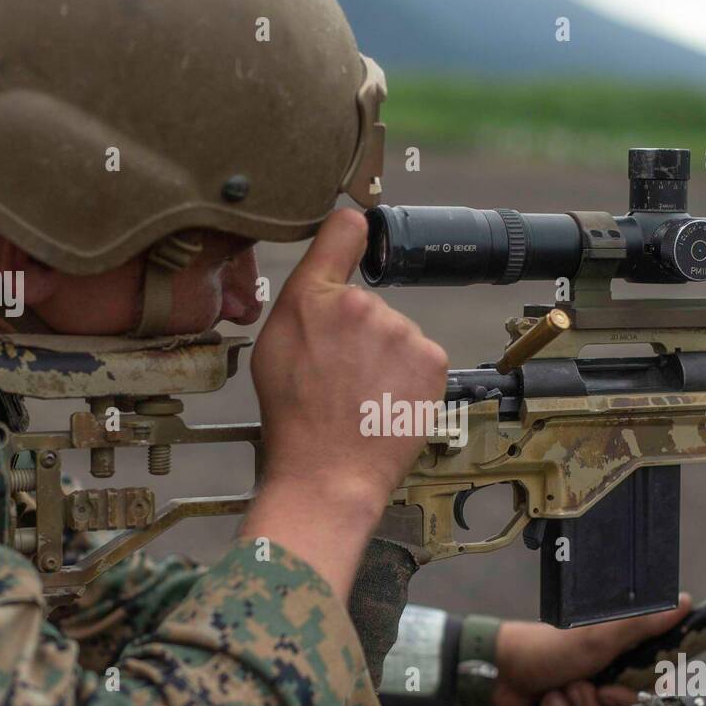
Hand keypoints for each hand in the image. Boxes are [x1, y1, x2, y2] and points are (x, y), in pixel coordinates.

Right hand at [242, 209, 448, 597]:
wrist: (327, 474)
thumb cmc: (295, 420)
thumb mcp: (273, 348)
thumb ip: (302, 297)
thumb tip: (328, 263)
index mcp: (311, 297)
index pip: (342, 232)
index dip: (352, 233)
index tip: (361, 233)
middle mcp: (359, 304)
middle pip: (367, 306)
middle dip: (357, 334)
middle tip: (338, 377)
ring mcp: (400, 330)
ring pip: (395, 335)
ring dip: (384, 360)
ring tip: (360, 398)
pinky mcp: (431, 358)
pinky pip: (420, 358)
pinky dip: (409, 379)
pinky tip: (385, 402)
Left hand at [491, 594, 692, 705]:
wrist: (502, 670)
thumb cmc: (551, 646)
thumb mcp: (600, 636)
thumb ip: (643, 625)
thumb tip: (684, 602)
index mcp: (625, 668)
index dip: (629, 705)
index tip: (607, 690)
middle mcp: (612, 693)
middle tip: (574, 685)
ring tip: (554, 692)